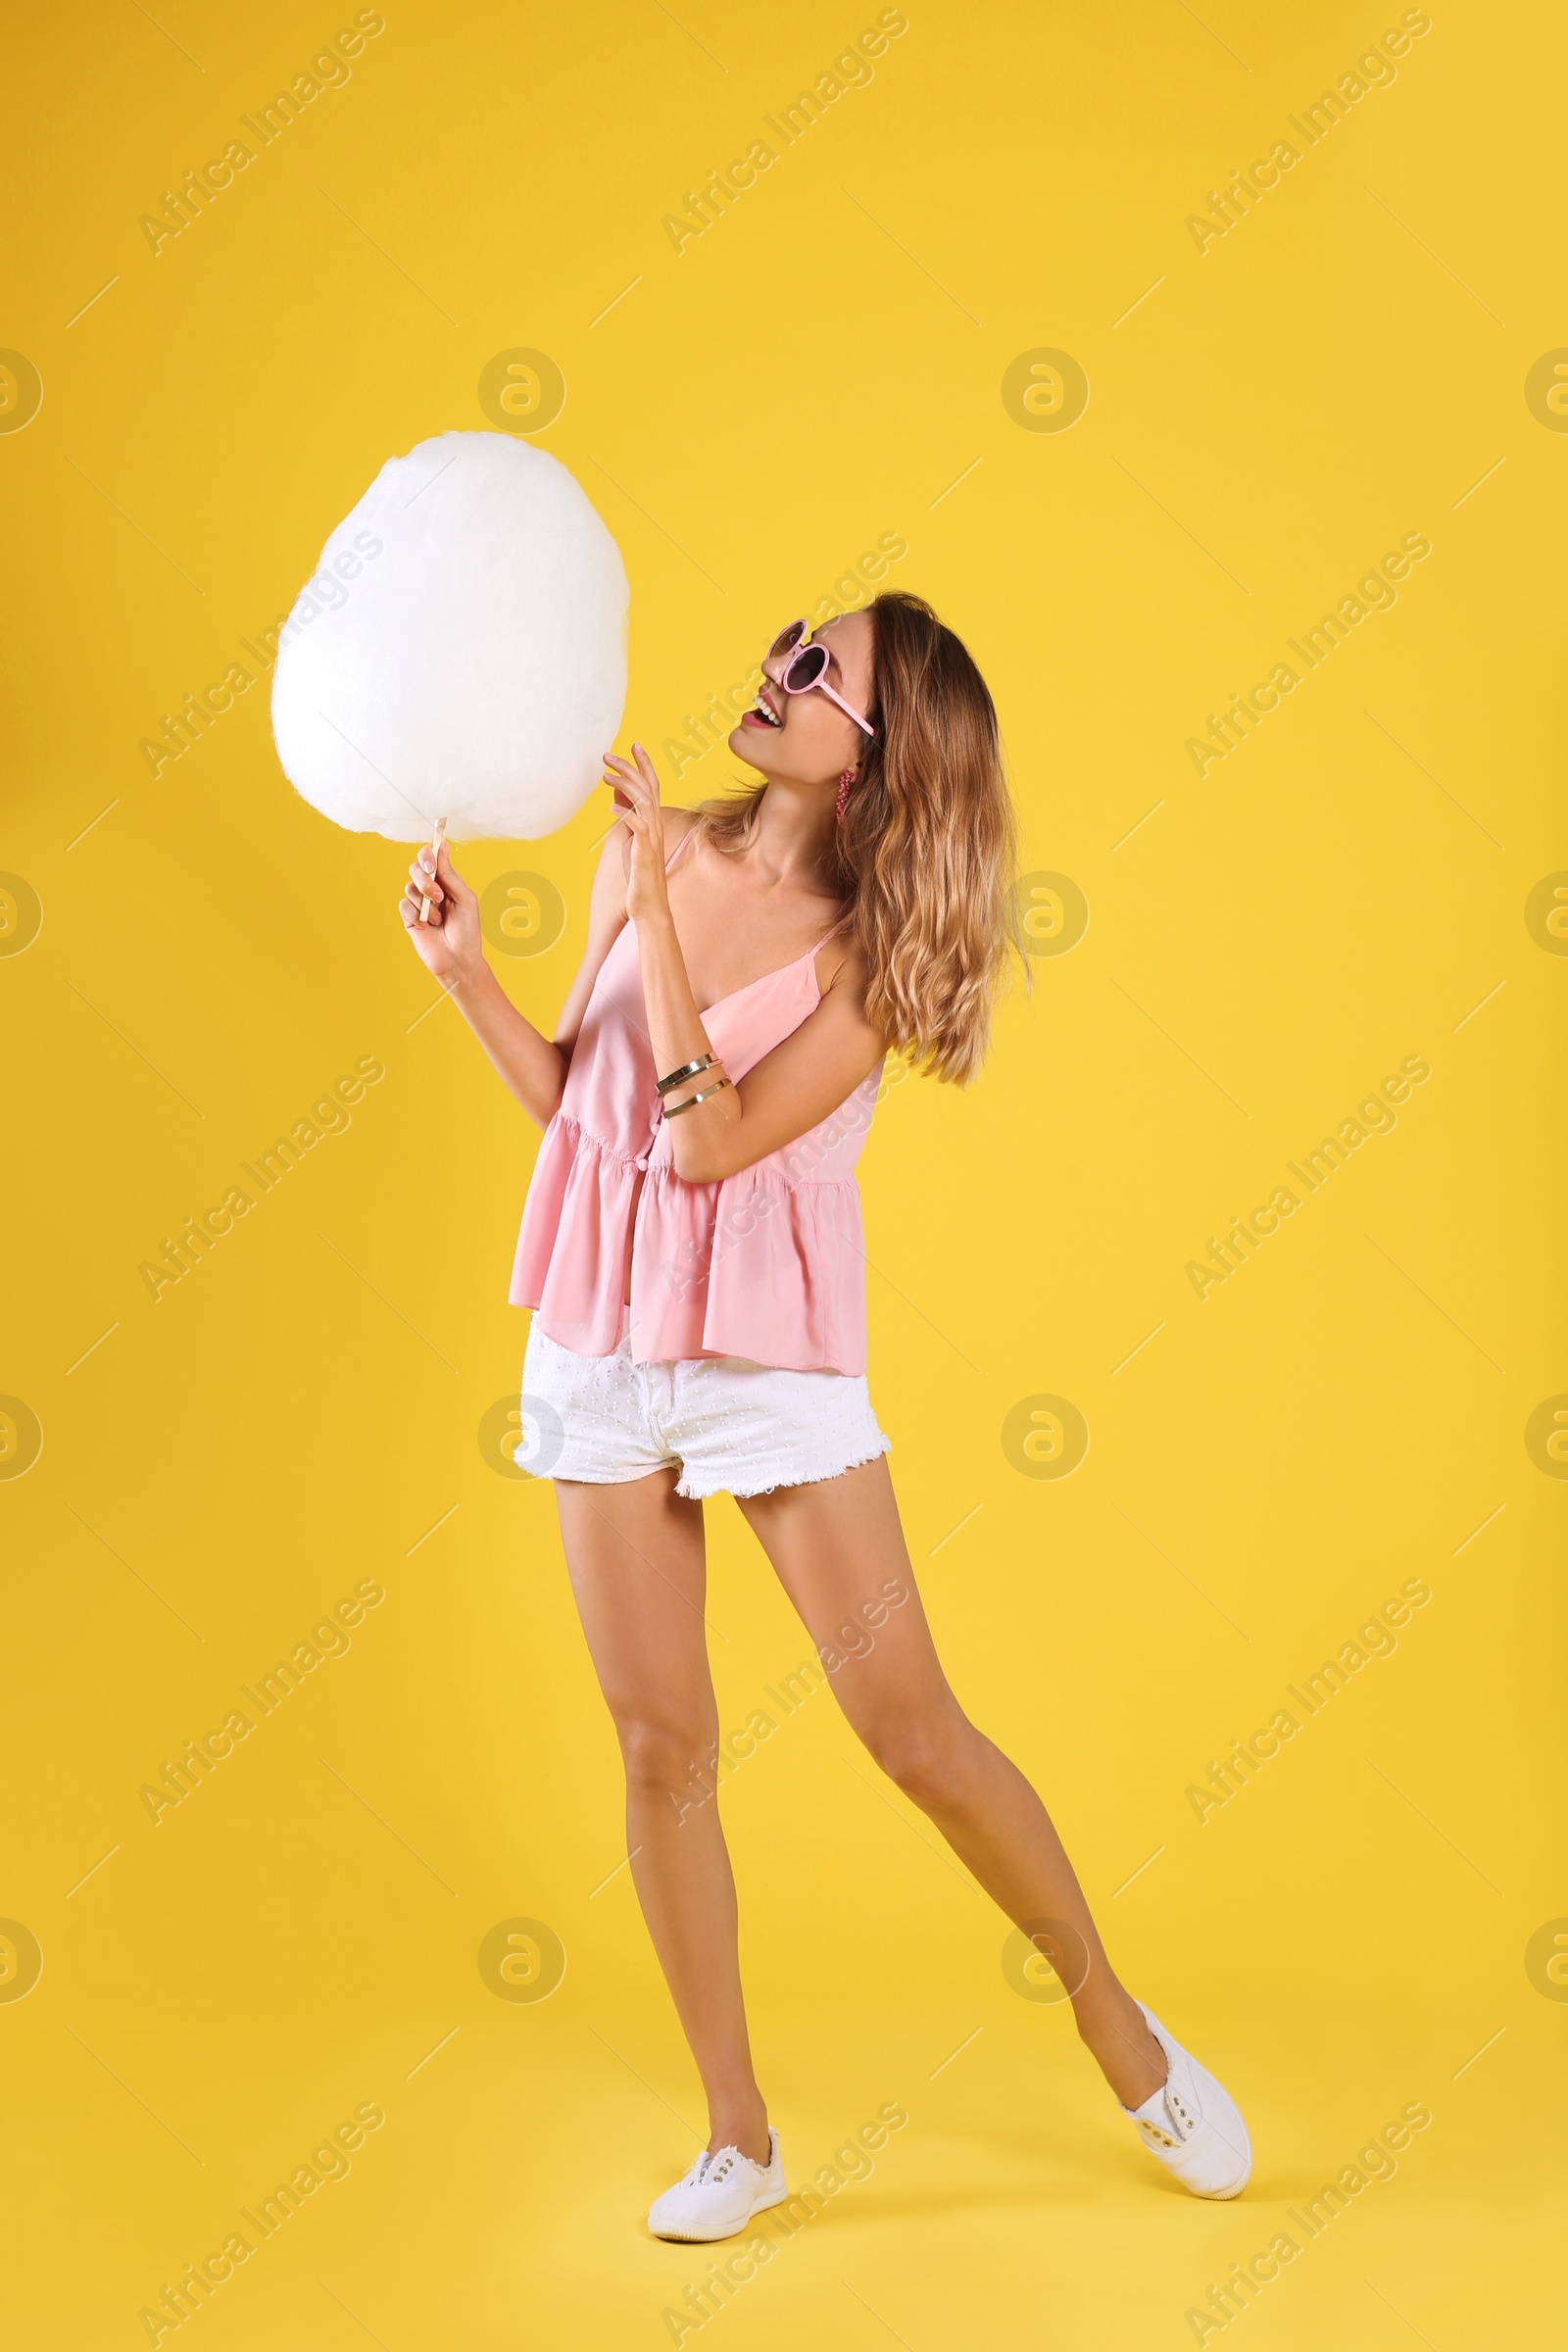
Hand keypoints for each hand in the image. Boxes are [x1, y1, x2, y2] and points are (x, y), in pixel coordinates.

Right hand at [399, 841, 481, 981]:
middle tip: (439, 897)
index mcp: (446, 881)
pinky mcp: (409, 918)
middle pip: (415, 868)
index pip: (430, 858)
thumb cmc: (467, 932)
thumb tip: (442, 848)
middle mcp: (430, 889)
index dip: (427, 855)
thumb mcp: (465, 899)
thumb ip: (450, 875)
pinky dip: (416, 915)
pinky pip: (404, 905)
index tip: (431, 863)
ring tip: (438, 919)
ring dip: (425, 903)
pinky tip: (427, 927)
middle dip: (425, 881)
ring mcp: (419, 903)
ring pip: (409, 887)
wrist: (459, 960)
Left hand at [603, 744, 670, 927]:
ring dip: (624, 785)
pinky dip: (625, 815)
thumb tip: (617, 797)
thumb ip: (628, 818)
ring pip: (643, 803)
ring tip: (604, 775)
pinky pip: (638, 828)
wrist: (651, 906)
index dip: (644, 764)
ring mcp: (652, 840)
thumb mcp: (632, 841)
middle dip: (629, 767)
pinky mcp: (645, 853)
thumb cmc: (640, 876)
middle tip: (607, 754)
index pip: (652, 786)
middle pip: (647, 788)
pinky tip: (610, 806)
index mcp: (653, 822)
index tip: (634, 744)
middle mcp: (656, 826)